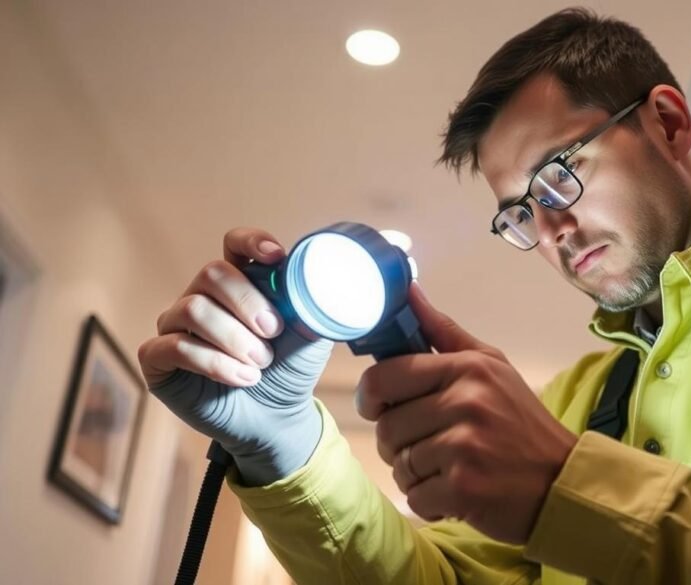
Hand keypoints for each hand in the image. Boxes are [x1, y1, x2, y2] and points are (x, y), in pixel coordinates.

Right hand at [137, 228, 332, 484]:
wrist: (277, 419)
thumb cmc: (293, 369)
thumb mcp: (319, 330)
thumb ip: (340, 294)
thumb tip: (401, 249)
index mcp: (242, 280)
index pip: (235, 243)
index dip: (251, 242)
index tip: (275, 256)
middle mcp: (204, 296)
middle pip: (213, 274)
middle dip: (247, 302)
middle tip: (274, 332)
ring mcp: (176, 325)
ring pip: (194, 309)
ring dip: (234, 338)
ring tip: (260, 365)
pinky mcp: (159, 359)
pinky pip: (174, 347)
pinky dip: (214, 363)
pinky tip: (241, 378)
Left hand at [356, 284, 577, 543]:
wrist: (562, 480)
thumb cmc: (521, 422)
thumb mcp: (492, 367)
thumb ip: (444, 332)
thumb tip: (407, 291)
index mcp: (467, 368)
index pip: (386, 375)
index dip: (372, 395)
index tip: (378, 406)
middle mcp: (465, 403)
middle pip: (387, 426)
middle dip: (398, 442)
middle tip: (429, 445)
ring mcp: (463, 447)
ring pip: (399, 463)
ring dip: (415, 473)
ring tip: (447, 469)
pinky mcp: (463, 488)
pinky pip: (414, 496)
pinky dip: (429, 502)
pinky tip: (455, 493)